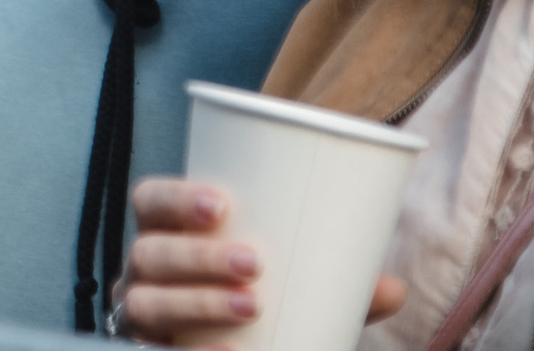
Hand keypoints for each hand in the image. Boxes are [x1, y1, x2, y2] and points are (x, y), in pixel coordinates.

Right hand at [117, 178, 404, 344]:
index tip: (223, 204)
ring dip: (197, 301)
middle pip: (149, 252)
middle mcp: (143, 268)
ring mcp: (140, 312)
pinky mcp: (148, 345)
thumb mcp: (288, 280)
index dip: (176, 197)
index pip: (150, 200)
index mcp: (166, 229)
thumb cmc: (254, 293)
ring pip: (146, 302)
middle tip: (255, 263)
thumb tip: (393, 288)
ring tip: (251, 306)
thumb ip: (334, 282)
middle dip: (197, 255)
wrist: (229, 342)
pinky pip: (156, 349)